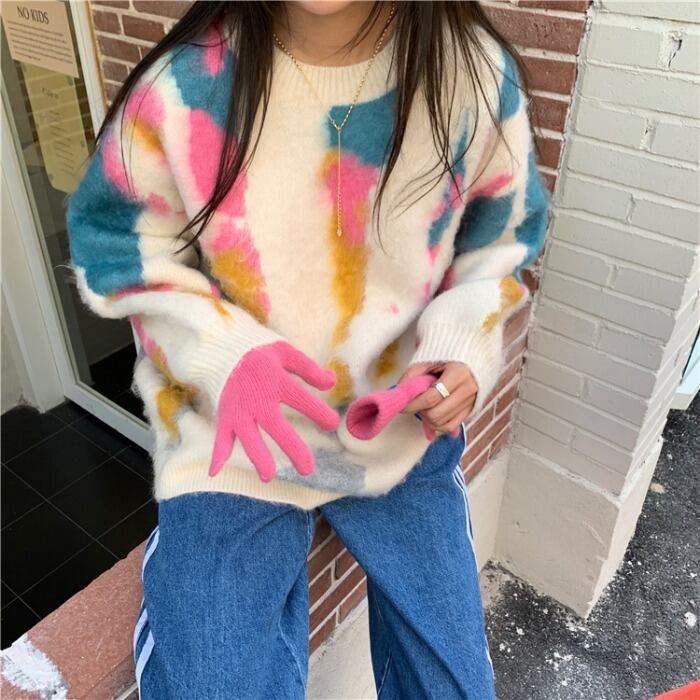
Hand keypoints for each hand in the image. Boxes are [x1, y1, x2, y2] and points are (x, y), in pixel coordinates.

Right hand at [210, 340, 339, 481]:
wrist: (223, 349)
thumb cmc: (260, 354)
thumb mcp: (286, 353)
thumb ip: (309, 368)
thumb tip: (332, 381)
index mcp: (275, 381)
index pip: (300, 399)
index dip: (318, 412)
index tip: (332, 423)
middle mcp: (256, 399)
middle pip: (276, 426)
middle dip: (292, 448)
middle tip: (307, 468)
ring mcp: (239, 410)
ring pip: (248, 437)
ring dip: (257, 456)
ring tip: (268, 476)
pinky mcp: (225, 416)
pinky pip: (220, 436)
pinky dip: (217, 452)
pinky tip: (215, 471)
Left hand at [398, 361, 477, 439]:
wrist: (472, 356)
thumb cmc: (448, 356)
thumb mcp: (428, 360)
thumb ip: (411, 375)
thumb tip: (398, 393)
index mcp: (458, 373)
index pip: (431, 398)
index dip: (412, 404)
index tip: (401, 405)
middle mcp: (468, 389)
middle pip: (436, 414)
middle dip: (419, 411)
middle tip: (414, 403)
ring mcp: (471, 401)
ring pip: (441, 423)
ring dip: (427, 419)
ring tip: (424, 405)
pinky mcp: (471, 410)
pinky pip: (451, 427)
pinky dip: (437, 424)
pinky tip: (432, 414)